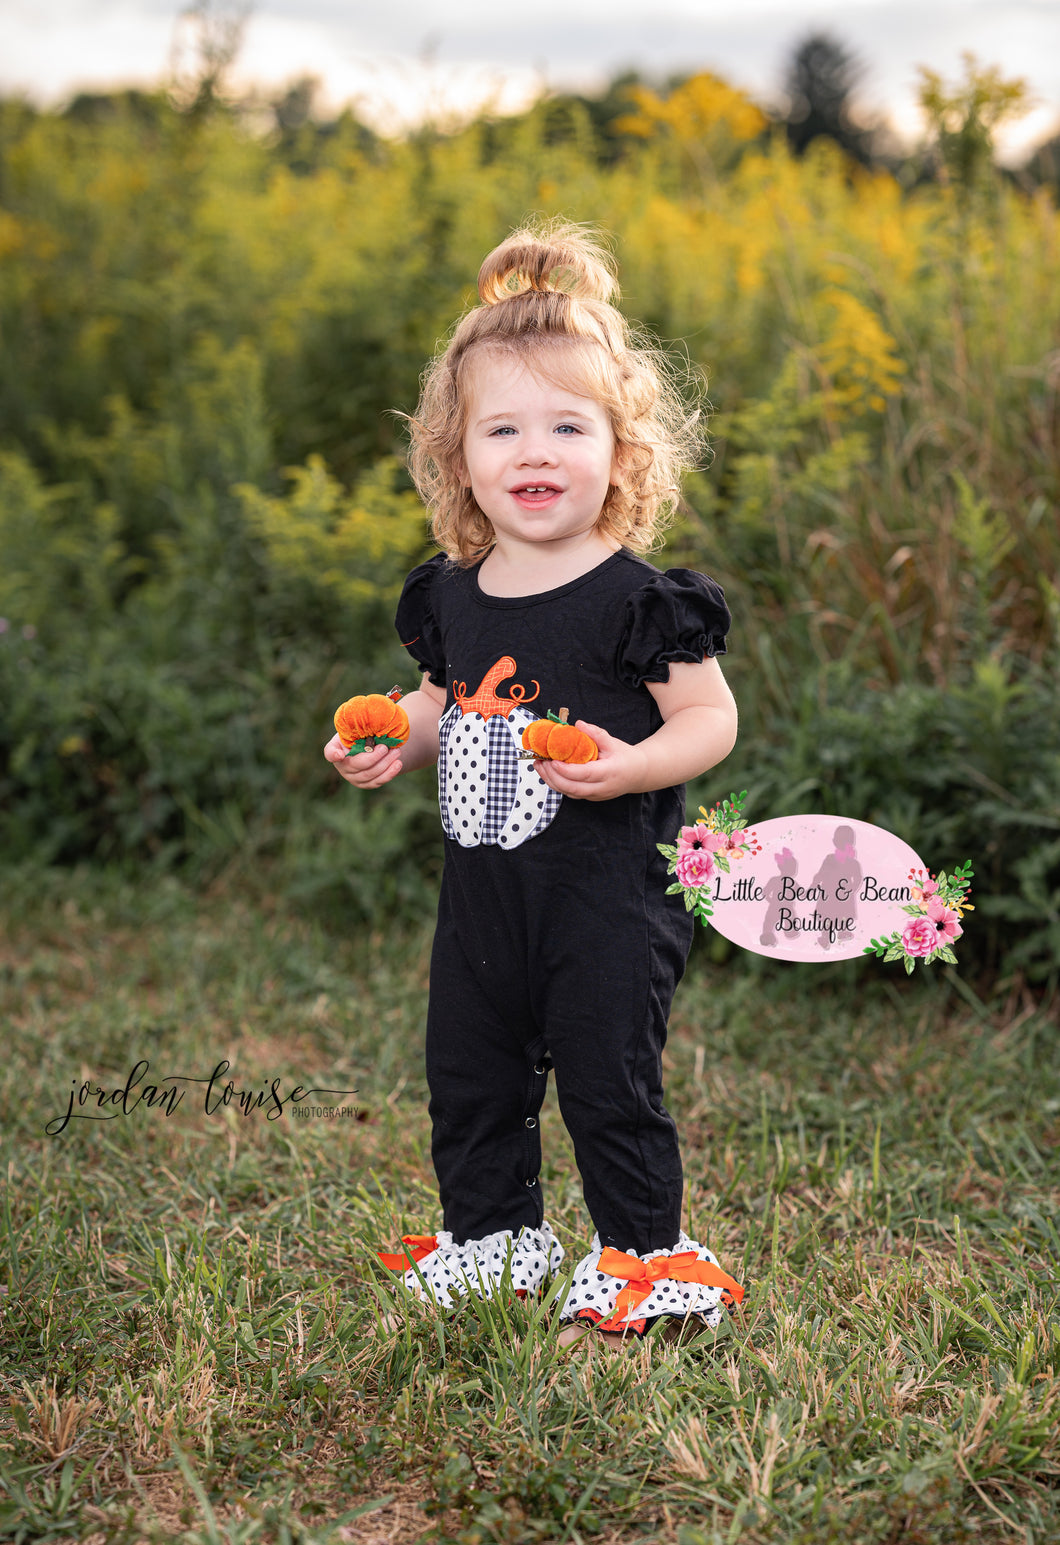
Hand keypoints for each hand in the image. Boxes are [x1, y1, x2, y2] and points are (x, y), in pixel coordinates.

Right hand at [323, 733, 404, 788]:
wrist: (370, 746)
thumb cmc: (360, 734)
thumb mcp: (356, 728)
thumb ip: (358, 727)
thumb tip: (372, 721)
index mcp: (336, 749)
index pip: (330, 753)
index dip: (334, 754)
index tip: (340, 754)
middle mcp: (342, 767)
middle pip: (357, 765)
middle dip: (373, 757)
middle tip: (385, 747)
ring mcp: (354, 778)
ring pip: (370, 775)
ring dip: (385, 763)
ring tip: (396, 752)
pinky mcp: (366, 784)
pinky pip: (378, 781)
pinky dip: (389, 773)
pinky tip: (398, 764)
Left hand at [530, 721, 648, 800]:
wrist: (638, 774)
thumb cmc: (626, 758)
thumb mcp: (613, 742)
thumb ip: (595, 733)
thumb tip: (578, 724)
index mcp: (609, 772)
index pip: (584, 775)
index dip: (566, 770)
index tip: (552, 760)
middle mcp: (602, 787)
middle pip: (573, 788)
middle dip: (553, 777)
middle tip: (540, 762)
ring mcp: (596, 795)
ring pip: (569, 793)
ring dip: (552, 781)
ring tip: (540, 766)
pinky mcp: (590, 797)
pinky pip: (571, 794)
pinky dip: (558, 784)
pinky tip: (549, 773)